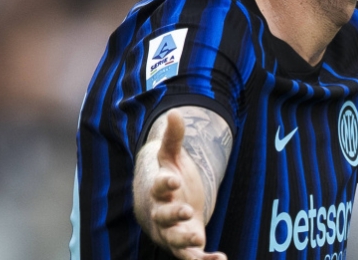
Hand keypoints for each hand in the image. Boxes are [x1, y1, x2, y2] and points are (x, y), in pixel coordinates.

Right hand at [146, 111, 227, 259]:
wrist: (163, 203)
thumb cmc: (168, 177)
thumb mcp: (171, 156)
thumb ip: (173, 138)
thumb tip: (174, 112)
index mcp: (158, 190)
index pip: (158, 186)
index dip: (164, 183)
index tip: (174, 179)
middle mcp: (161, 214)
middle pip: (163, 217)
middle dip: (173, 216)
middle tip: (186, 212)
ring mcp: (172, 232)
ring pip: (174, 241)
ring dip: (186, 242)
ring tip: (199, 239)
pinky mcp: (185, 245)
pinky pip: (192, 256)